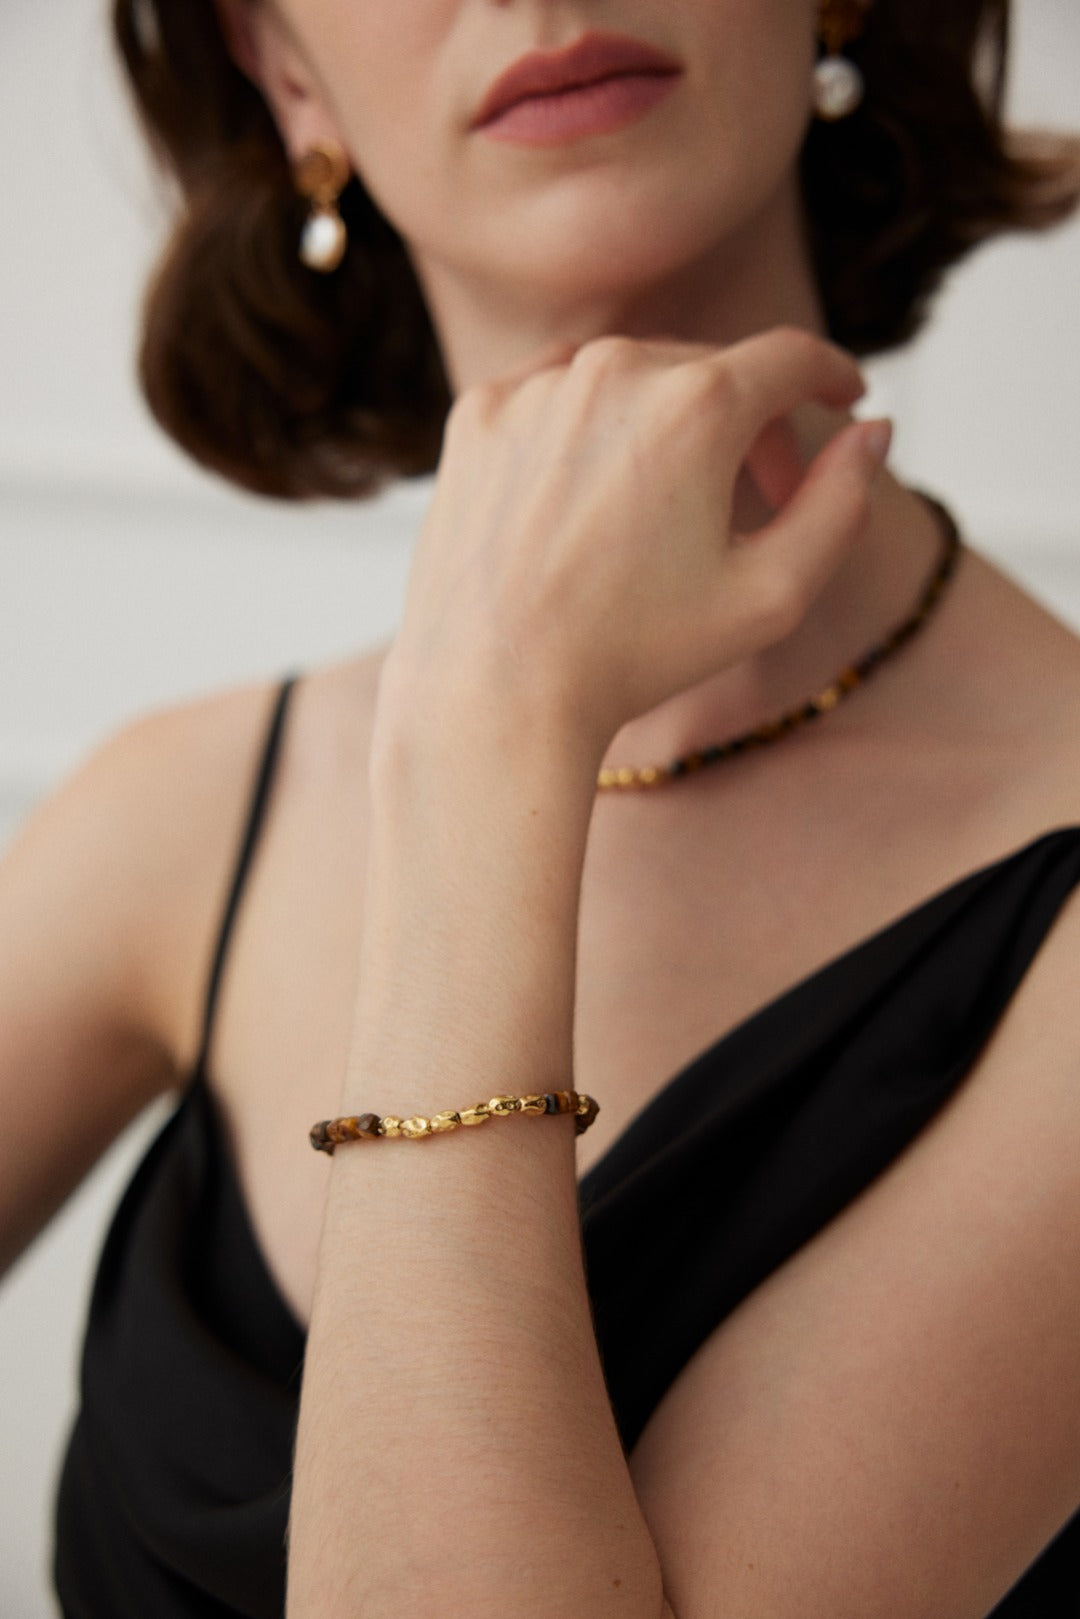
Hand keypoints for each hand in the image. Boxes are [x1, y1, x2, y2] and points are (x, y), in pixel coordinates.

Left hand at [380, 326, 887, 767]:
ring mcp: (535, 387)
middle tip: (763, 495)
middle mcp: (612, 370)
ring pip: (630, 378)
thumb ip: (841, 503)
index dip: (830, 376)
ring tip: (673, 504)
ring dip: (667, 422)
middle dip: (751, 421)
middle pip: (712, 370)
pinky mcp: (479, 414)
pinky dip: (589, 428)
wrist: (493, 692)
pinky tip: (598, 491)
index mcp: (697, 404)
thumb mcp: (771, 596)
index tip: (844, 399)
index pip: (789, 358)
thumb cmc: (634, 656)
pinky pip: (556, 396)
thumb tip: (873, 432)